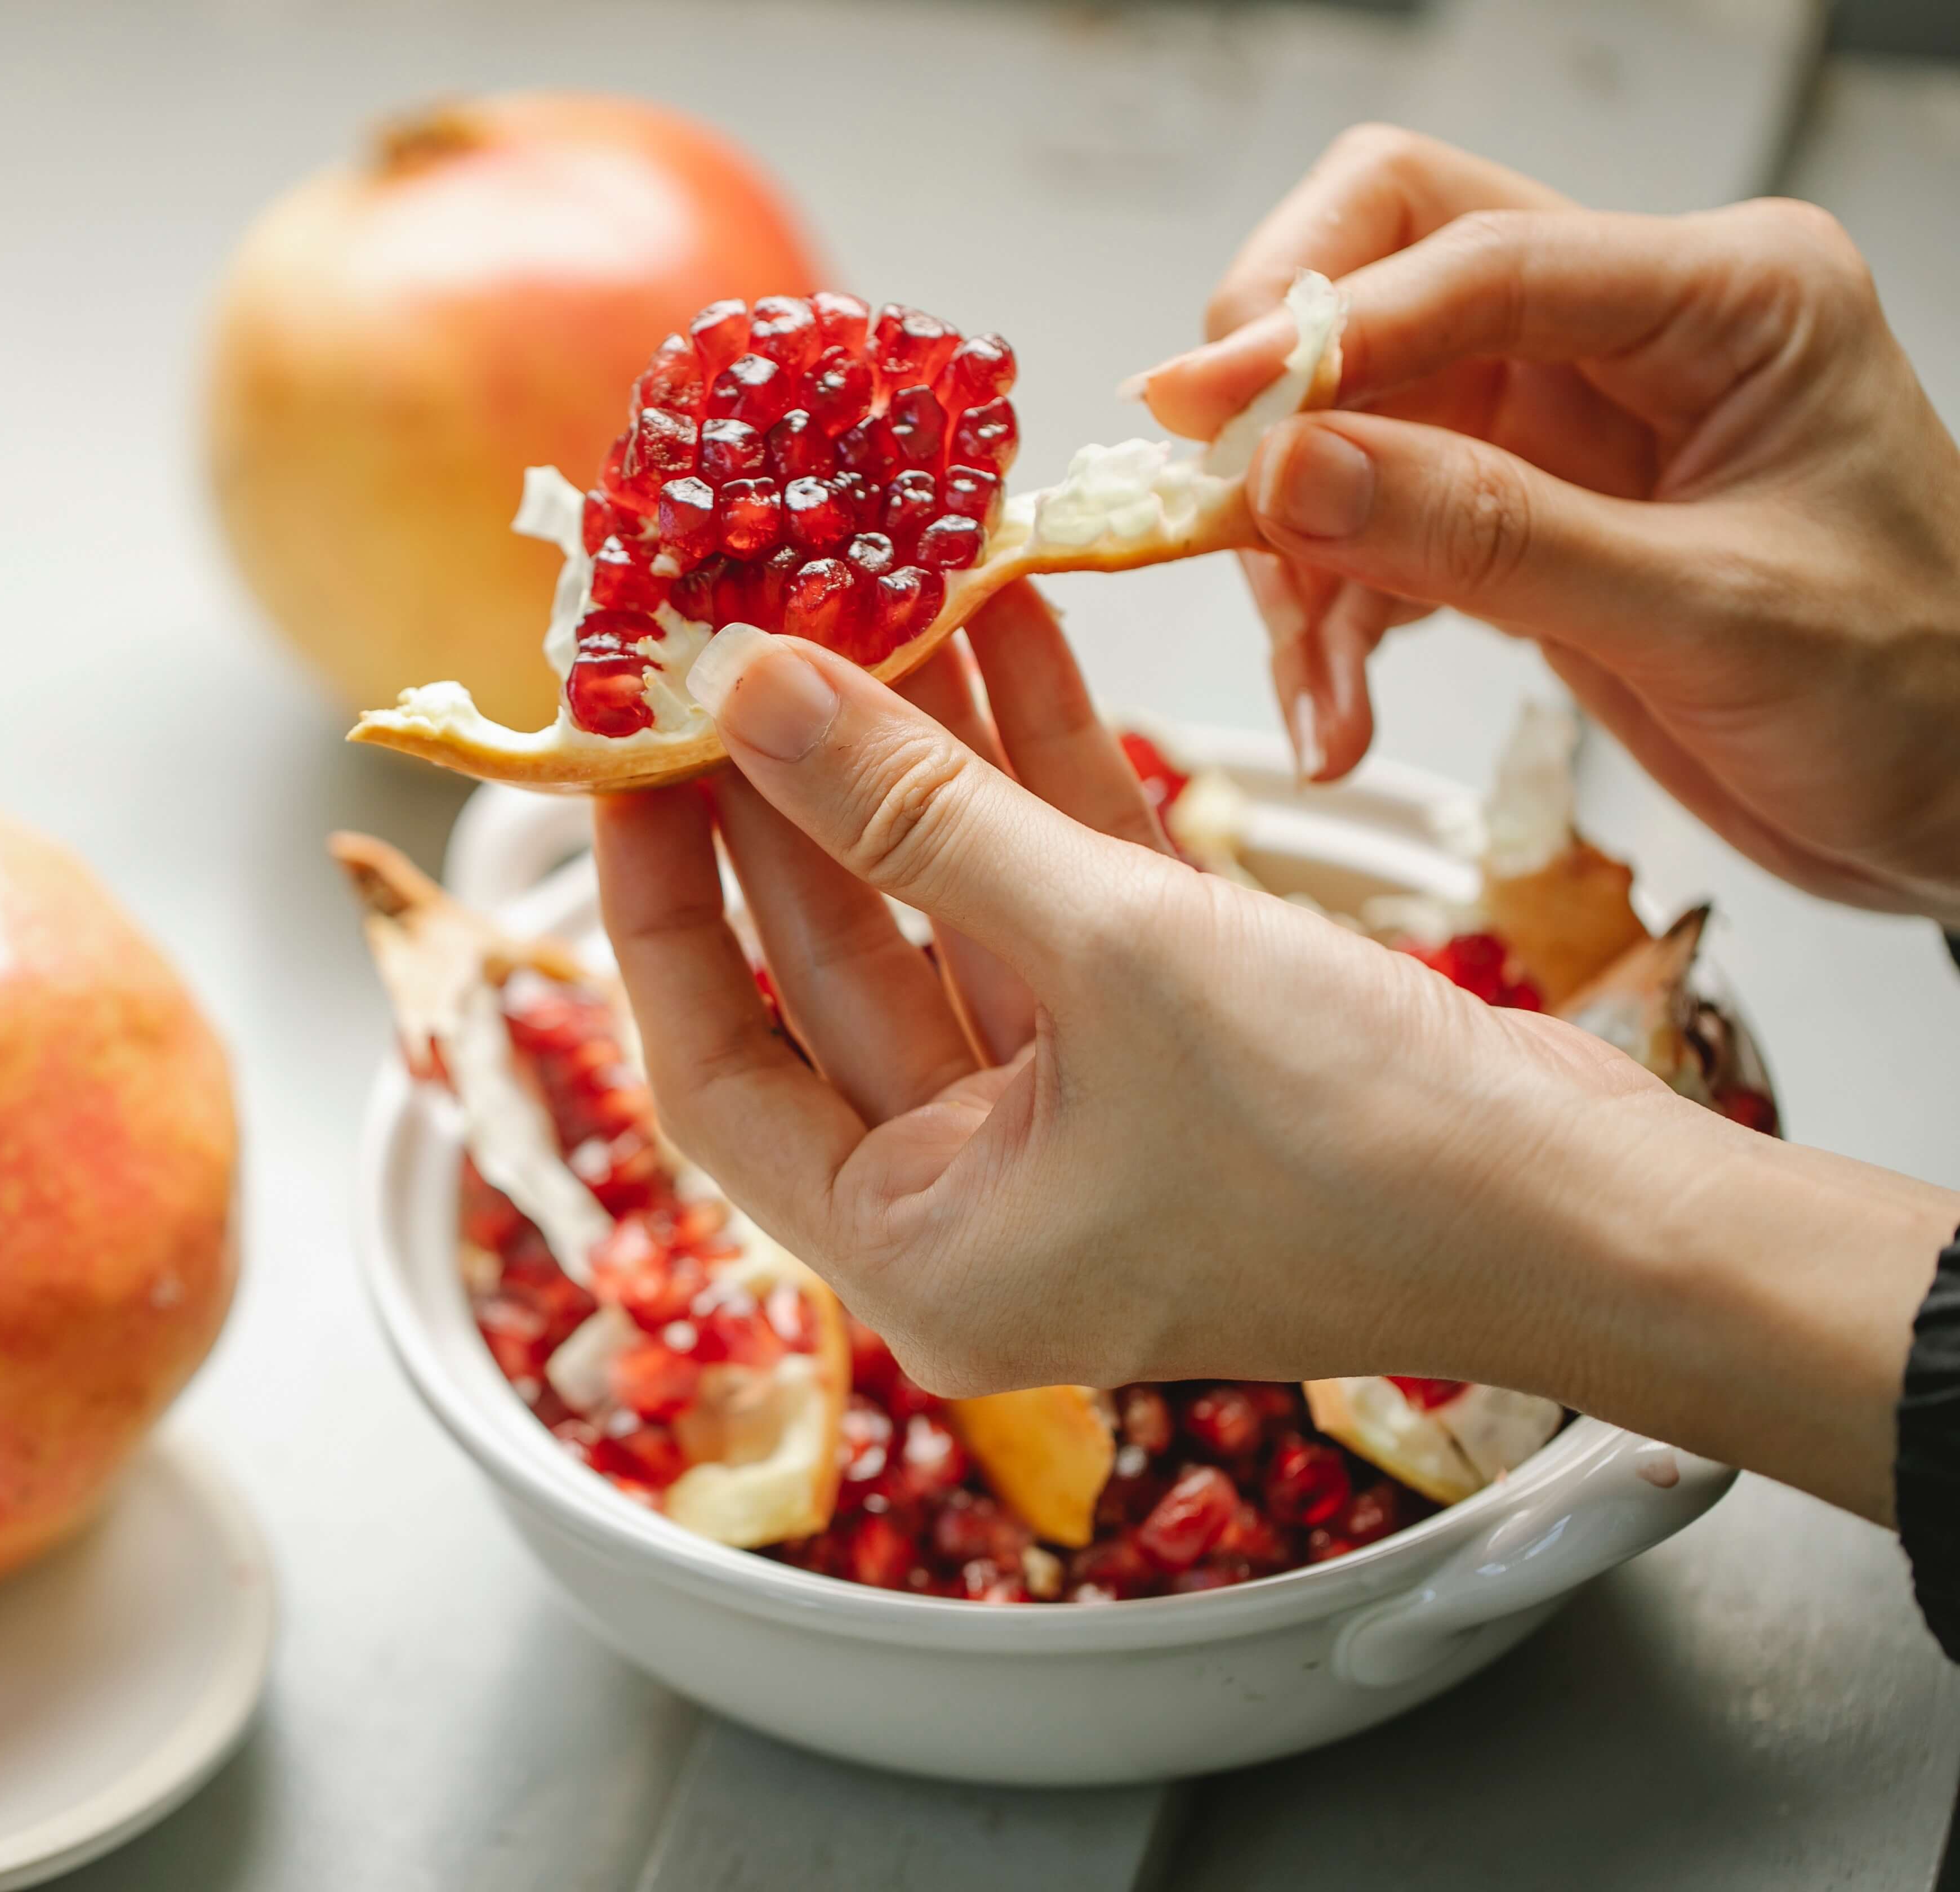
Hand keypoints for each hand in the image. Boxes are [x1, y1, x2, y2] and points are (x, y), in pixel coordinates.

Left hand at [595, 594, 1958, 1519]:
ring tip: (862, 588)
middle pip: (828, 964)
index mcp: (917, 1249)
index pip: (713, 1061)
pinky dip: (1038, 771)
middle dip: (791, 792)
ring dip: (921, 750)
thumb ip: (922, 819)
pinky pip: (1060, 892)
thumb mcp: (1113, 960)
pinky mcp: (1167, 1043)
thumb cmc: (1364, 1154)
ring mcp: (1073, 1119)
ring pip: (949, 906)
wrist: (1608, 1217)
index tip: (625, 754)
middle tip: (738, 636)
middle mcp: (976, 1196)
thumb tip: (756, 690)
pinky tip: (1003, 628)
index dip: (658, 898)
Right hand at [1139, 125, 1959, 927]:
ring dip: (1295, 551)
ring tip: (1318, 691)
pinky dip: (1328, 618)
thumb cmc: (1915, 695)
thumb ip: (1489, 537)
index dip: (1314, 330)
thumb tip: (1290, 472)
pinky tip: (1342, 712)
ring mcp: (1564, 415)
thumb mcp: (1707, 618)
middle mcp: (1629, 327)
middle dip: (1278, 389)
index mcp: (1724, 297)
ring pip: (1348, 413)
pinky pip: (1367, 522)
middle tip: (1216, 509)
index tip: (1196, 410)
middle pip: (1381, 268)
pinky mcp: (1517, 505)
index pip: (1470, 254)